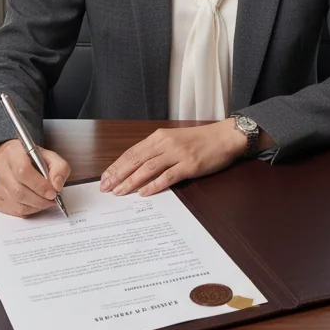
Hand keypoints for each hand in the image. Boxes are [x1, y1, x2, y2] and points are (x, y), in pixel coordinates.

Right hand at [0, 138, 70, 217]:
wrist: (10, 157)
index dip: (40, 185)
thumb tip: (57, 185)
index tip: (53, 192)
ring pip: (16, 204)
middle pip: (18, 191)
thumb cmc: (30, 157)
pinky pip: (12, 211)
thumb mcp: (49, 155)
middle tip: (52, 199)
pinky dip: (27, 211)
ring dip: (35, 206)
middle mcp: (0, 167)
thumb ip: (59, 168)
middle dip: (40, 200)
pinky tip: (34, 204)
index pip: (23, 171)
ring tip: (45, 201)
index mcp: (13, 152)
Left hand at [100, 121, 248, 197]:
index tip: (104, 177)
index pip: (132, 152)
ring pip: (148, 168)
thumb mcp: (175, 140)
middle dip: (118, 174)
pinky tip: (144, 193)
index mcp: (160, 136)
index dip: (116, 165)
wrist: (225, 136)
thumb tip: (138, 167)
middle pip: (136, 160)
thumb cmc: (201, 140)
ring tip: (119, 192)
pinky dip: (154, 185)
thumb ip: (158, 150)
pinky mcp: (189, 165)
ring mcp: (178, 154)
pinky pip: (167, 176)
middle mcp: (166, 143)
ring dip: (131, 181)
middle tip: (105, 188)